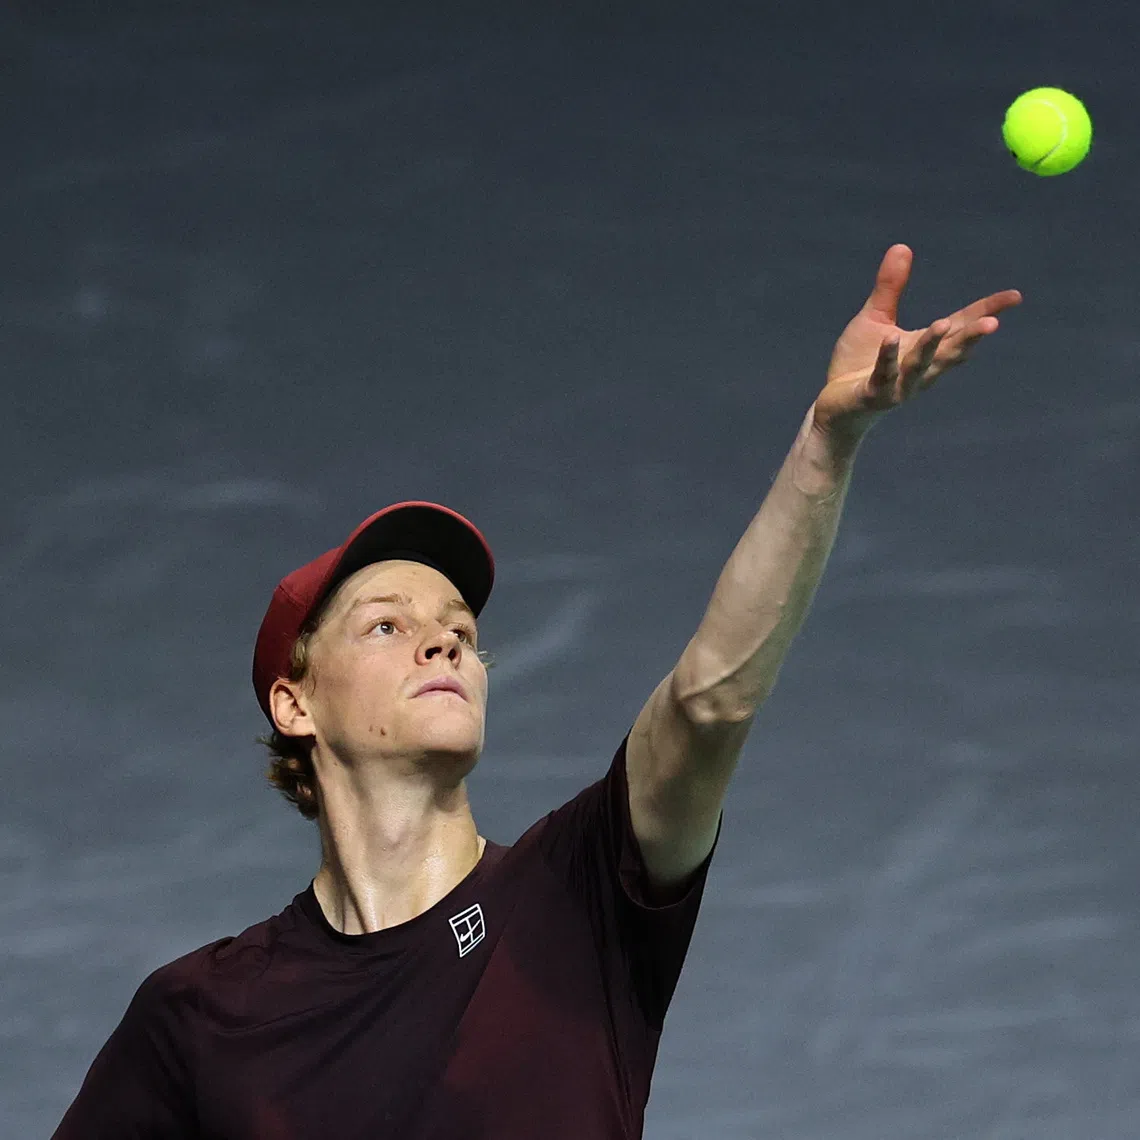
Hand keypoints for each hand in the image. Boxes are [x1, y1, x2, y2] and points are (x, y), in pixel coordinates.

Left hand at [811, 244, 1021, 442]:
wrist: (836, 406)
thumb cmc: (858, 363)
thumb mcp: (876, 319)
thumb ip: (891, 288)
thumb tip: (902, 246)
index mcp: (925, 348)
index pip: (961, 326)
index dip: (986, 312)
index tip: (1015, 297)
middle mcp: (920, 369)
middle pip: (950, 350)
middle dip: (970, 336)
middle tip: (994, 322)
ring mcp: (899, 385)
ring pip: (920, 364)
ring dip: (932, 346)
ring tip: (943, 324)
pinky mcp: (874, 394)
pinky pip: (883, 375)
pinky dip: (887, 358)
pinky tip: (891, 339)